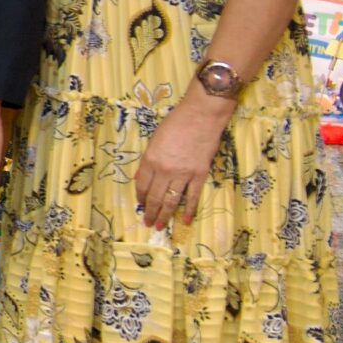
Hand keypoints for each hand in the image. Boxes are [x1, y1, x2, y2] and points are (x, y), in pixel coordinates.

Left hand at [134, 97, 228, 228]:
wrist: (201, 116)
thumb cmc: (176, 123)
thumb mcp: (155, 140)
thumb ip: (148, 160)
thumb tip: (141, 178)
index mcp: (150, 159)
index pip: (141, 185)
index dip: (140, 197)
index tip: (141, 205)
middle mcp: (164, 170)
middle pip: (154, 196)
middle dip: (150, 212)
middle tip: (148, 224)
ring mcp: (182, 174)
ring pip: (170, 200)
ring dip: (165, 215)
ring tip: (160, 226)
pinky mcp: (199, 175)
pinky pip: (192, 197)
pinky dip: (188, 210)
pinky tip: (185, 221)